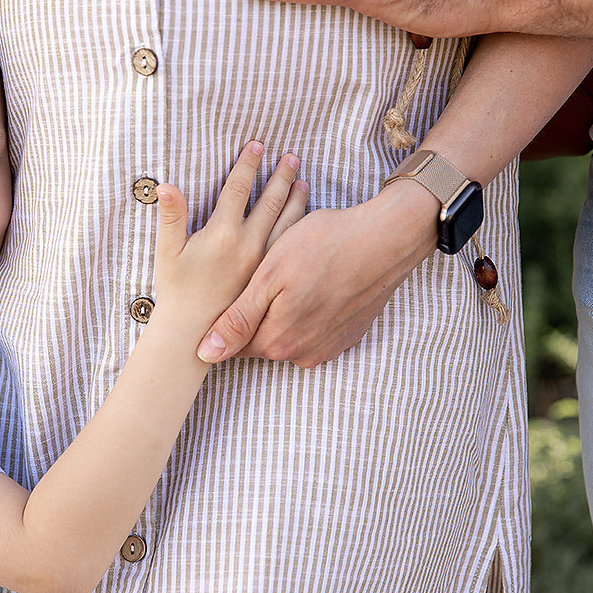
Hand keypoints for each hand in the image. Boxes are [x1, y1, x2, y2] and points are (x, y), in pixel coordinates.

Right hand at [154, 142, 308, 331]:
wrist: (195, 332)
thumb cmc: (176, 290)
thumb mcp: (168, 250)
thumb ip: (171, 215)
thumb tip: (165, 185)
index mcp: (223, 232)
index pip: (239, 187)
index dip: (248, 163)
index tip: (258, 144)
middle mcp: (248, 244)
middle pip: (270, 200)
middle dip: (281, 176)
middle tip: (292, 157)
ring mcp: (262, 261)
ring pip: (286, 222)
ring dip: (295, 198)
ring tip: (303, 181)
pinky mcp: (269, 276)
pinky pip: (289, 244)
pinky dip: (298, 225)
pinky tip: (303, 217)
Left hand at [197, 180, 438, 366]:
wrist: (386, 239)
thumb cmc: (323, 247)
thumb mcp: (270, 277)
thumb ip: (238, 320)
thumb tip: (206, 354)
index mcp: (277, 341)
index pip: (233, 345)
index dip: (224, 320)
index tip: (225, 294)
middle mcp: (303, 353)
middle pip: (261, 340)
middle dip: (255, 313)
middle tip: (261, 276)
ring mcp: (328, 347)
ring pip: (288, 335)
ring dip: (283, 312)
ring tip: (289, 276)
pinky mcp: (347, 335)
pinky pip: (314, 331)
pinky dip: (309, 312)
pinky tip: (313, 284)